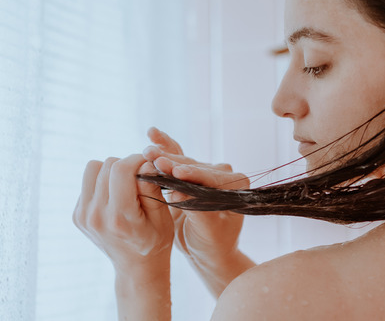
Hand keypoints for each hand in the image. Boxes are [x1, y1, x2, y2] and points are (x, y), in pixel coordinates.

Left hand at [72, 154, 173, 273]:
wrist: (136, 267)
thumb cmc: (155, 241)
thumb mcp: (162, 217)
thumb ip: (152, 189)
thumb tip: (145, 163)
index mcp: (118, 218)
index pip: (120, 169)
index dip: (137, 160)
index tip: (148, 165)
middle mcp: (95, 216)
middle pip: (107, 165)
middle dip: (126, 165)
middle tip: (139, 178)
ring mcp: (83, 216)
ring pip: (92, 168)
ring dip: (111, 171)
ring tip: (125, 186)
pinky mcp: (77, 215)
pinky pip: (88, 182)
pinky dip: (103, 183)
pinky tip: (115, 198)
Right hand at [143, 128, 248, 268]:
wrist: (208, 250)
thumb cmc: (213, 244)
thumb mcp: (208, 232)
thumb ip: (197, 211)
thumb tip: (178, 193)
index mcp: (237, 186)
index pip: (211, 178)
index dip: (192, 174)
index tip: (175, 172)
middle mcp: (224, 174)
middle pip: (194, 166)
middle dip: (173, 163)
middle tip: (153, 158)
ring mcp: (207, 171)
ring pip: (183, 161)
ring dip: (164, 156)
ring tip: (146, 152)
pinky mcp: (192, 172)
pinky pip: (178, 157)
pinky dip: (165, 147)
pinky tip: (152, 134)